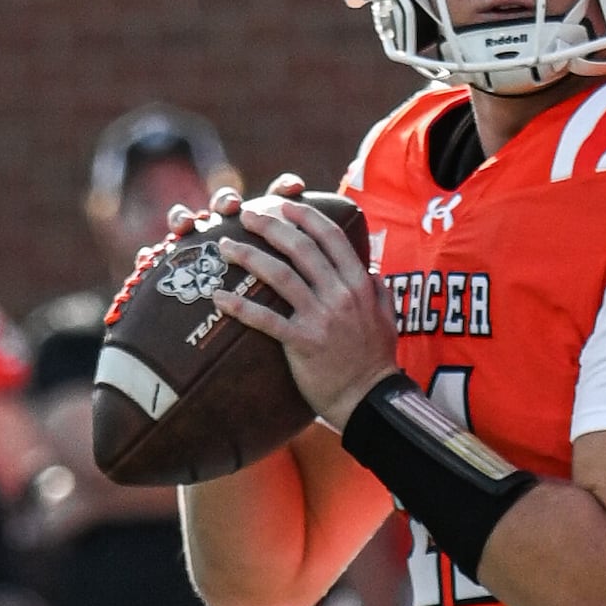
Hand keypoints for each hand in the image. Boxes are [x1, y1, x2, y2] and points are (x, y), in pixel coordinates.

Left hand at [210, 177, 399, 426]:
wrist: (369, 399)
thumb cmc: (376, 360)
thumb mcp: (388, 319)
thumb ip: (379, 291)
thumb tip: (371, 272)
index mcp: (360, 284)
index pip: (331, 238)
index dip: (306, 217)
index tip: (285, 206)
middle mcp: (341, 295)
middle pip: (301, 248)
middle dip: (271, 226)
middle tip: (247, 215)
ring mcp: (322, 318)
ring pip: (280, 276)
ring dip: (250, 256)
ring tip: (225, 245)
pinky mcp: (303, 342)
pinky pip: (266, 319)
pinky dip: (239, 307)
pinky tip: (218, 297)